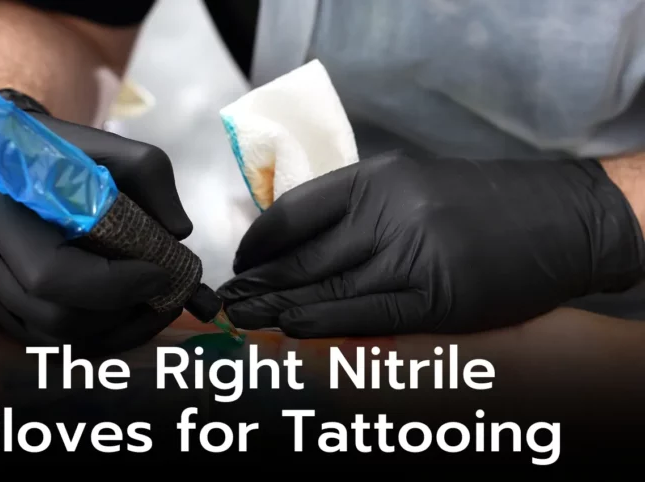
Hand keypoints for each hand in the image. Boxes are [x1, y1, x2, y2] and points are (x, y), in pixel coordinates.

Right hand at [0, 114, 192, 355]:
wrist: (1, 156)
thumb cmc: (57, 153)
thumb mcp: (108, 147)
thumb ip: (150, 176)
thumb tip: (178, 232)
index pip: (51, 274)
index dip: (114, 285)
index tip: (161, 272)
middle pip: (55, 317)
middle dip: (121, 313)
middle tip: (165, 294)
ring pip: (52, 339)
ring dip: (112, 331)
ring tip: (151, 306)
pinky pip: (43, 340)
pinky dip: (91, 335)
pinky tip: (122, 314)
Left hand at [217, 154, 644, 337]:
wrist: (558, 219)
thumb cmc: (481, 204)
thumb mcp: (413, 185)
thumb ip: (359, 210)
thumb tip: (302, 243)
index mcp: (378, 178)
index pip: (296, 210)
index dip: (261, 240)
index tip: (244, 261)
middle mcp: (390, 211)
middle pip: (304, 253)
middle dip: (261, 281)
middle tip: (230, 299)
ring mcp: (414, 253)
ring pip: (328, 286)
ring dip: (280, 306)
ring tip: (246, 319)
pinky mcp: (437, 297)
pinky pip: (366, 312)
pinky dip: (324, 322)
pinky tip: (291, 329)